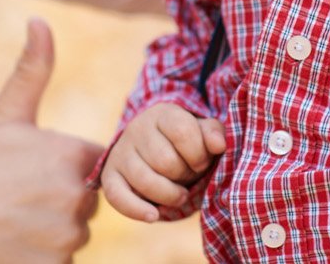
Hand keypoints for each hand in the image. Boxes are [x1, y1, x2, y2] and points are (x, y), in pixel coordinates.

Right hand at [0, 19, 100, 262]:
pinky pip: (61, 262)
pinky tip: (9, 248)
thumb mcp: (1, 119)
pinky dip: (40, 258)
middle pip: (88, 201)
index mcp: (72, 156)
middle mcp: (78, 199)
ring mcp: (67, 242)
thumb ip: (32, 70)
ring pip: (74, 235)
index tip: (29, 171)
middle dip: (58, 201)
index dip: (65, 166)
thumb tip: (40, 20)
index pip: (97, 163)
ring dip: (49, 232)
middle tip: (14, 199)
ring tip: (8, 223)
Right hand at [99, 103, 226, 221]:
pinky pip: (117, 196)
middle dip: (185, 175)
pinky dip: (136, 210)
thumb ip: (214, 134)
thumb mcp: (201, 133)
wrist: (152, 148)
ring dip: (169, 195)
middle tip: (188, 175)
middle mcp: (137, 129)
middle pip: (166, 161)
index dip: (198, 154)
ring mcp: (121, 152)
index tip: (202, 161)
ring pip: (146, 181)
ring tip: (179, 195)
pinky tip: (153, 215)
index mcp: (161, 114)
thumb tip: (219, 145)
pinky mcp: (109, 176)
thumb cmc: (184, 144)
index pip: (182, 132)